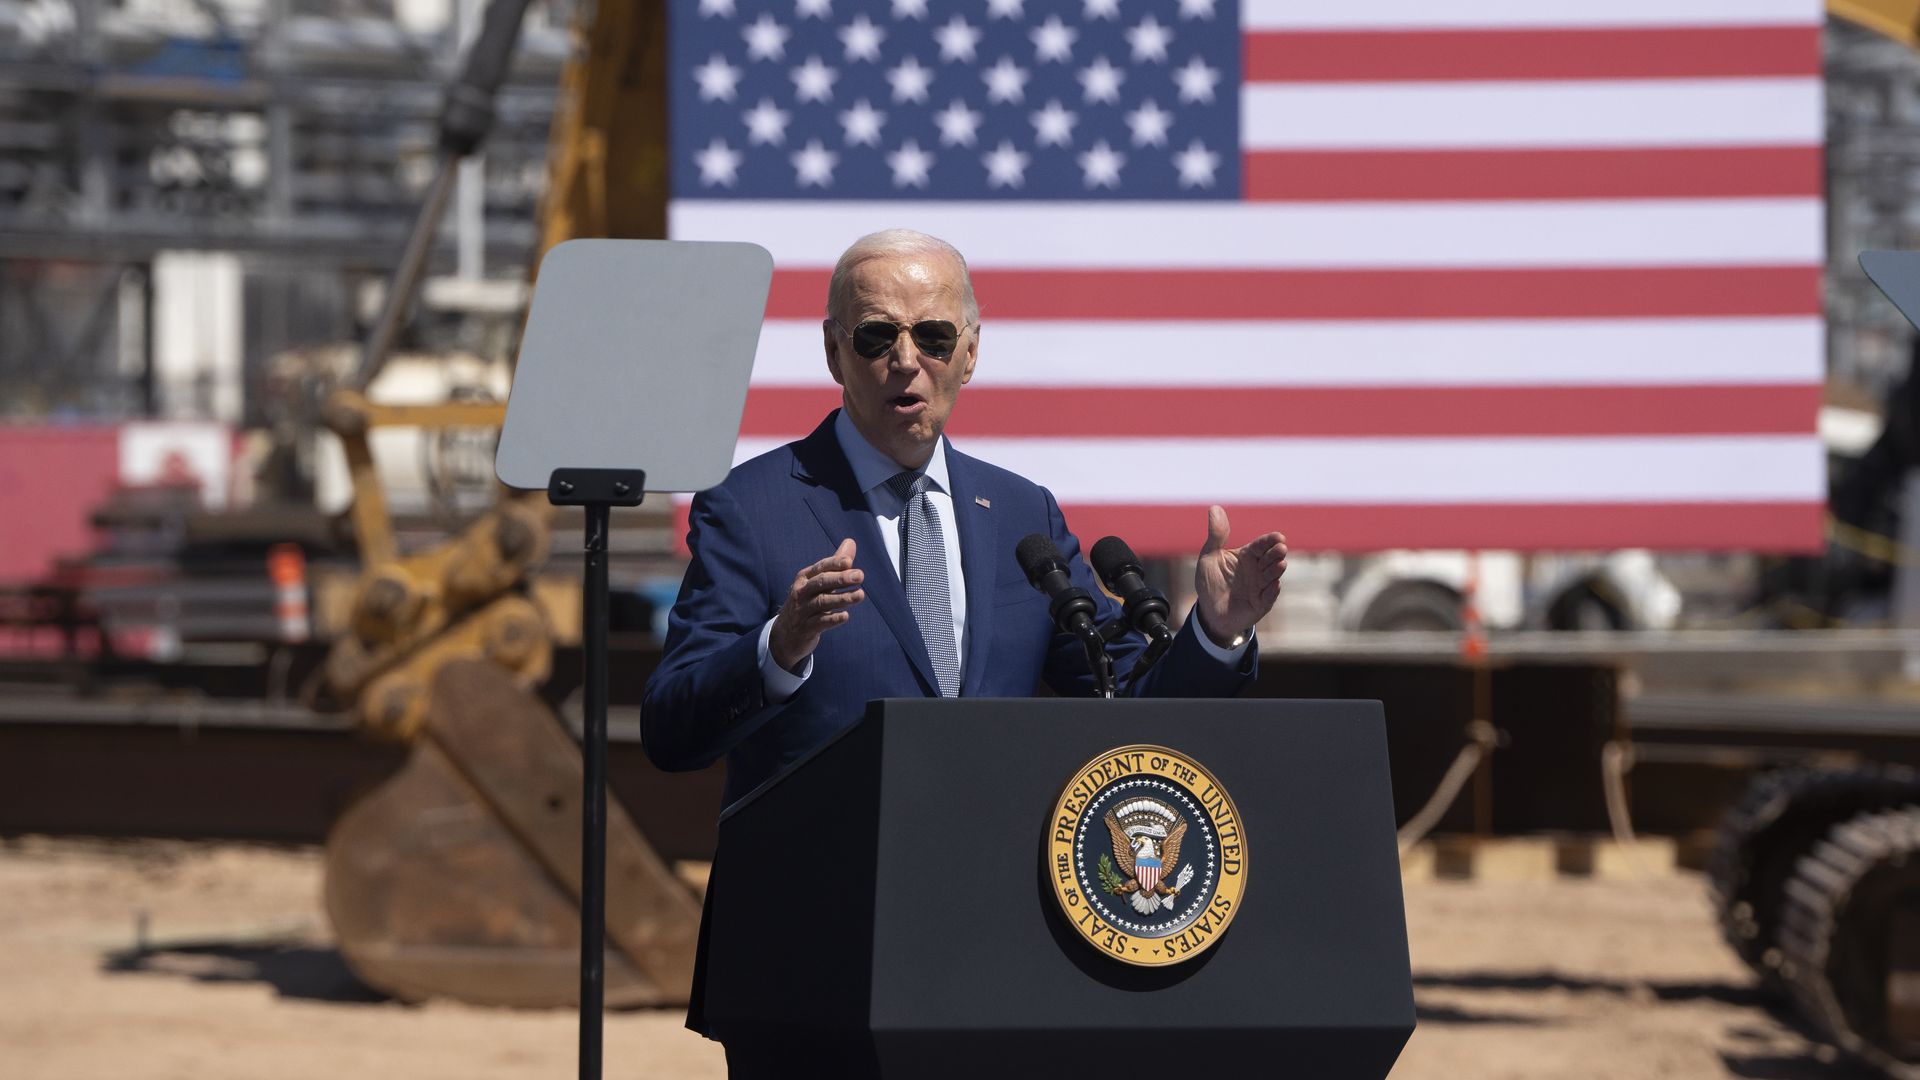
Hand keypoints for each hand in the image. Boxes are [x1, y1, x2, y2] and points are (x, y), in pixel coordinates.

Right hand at [768, 539, 864, 671]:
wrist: (784, 634)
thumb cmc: (806, 602)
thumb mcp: (817, 582)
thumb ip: (835, 564)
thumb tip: (851, 542)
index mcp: (804, 578)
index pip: (820, 568)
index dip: (834, 564)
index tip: (849, 562)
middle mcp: (801, 592)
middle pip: (821, 583)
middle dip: (840, 578)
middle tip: (860, 575)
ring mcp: (802, 611)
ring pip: (822, 602)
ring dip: (842, 598)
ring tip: (860, 595)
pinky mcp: (806, 628)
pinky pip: (820, 623)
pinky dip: (832, 619)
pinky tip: (846, 616)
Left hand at [1192, 506, 1285, 645]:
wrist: (1209, 611)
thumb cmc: (1211, 582)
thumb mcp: (1209, 557)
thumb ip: (1216, 535)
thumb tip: (1215, 508)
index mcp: (1248, 556)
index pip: (1262, 545)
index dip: (1270, 541)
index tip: (1278, 536)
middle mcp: (1258, 570)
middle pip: (1270, 559)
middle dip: (1276, 553)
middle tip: (1281, 548)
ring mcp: (1260, 587)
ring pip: (1271, 577)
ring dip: (1276, 570)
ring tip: (1280, 564)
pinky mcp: (1260, 604)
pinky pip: (1268, 597)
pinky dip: (1272, 592)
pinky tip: (1274, 585)